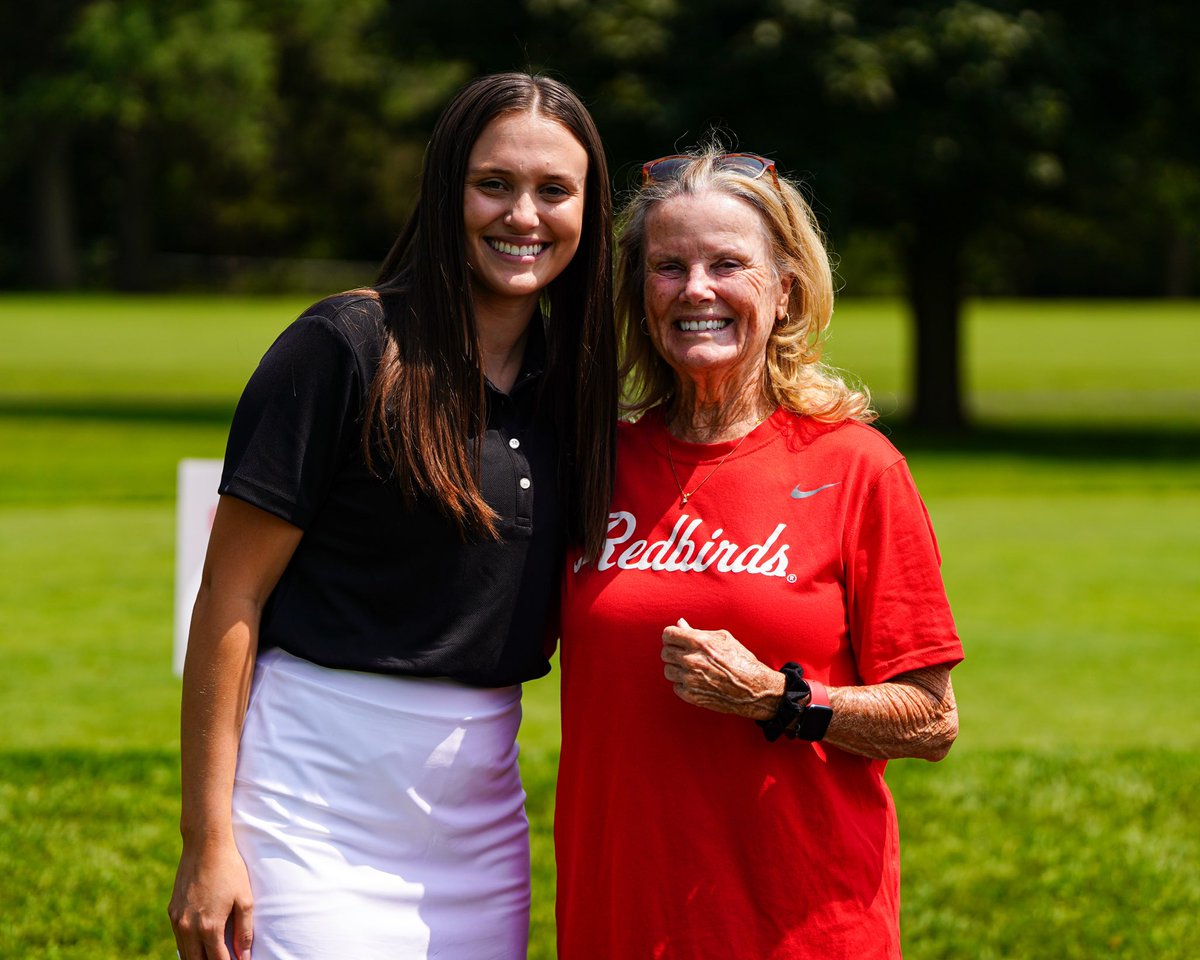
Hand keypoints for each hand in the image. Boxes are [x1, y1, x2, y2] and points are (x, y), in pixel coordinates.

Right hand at [168, 837, 253, 959]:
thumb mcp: (245, 900)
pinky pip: (179, 938)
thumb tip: (244, 956)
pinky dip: (190, 945)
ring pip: (185, 953)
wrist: (205, 845)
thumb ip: (244, 932)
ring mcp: (176, 920)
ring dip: (199, 957)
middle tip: (226, 958)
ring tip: (215, 953)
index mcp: (209, 927)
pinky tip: (202, 943)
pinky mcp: (171, 911)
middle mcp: (188, 928)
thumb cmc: (229, 870)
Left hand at [661, 618, 783, 719]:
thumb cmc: (741, 660)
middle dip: (673, 651)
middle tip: (684, 654)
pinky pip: (675, 686)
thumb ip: (697, 631)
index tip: (675, 639)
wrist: (754, 688)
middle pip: (665, 652)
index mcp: (699, 642)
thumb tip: (679, 623)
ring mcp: (690, 679)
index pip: (668, 634)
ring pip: (667, 670)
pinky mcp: (691, 695)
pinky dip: (683, 684)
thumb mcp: (723, 639)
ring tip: (690, 668)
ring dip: (676, 668)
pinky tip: (696, 681)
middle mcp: (692, 660)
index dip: (671, 636)